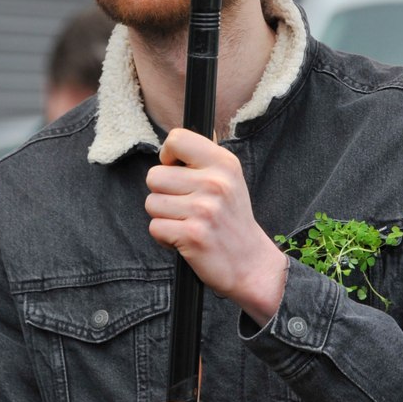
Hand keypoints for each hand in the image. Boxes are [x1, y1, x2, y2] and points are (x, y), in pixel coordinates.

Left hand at [145, 129, 288, 323]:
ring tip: (187, 222)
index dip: (168, 156)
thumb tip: (173, 141)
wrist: (251, 263)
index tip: (177, 170)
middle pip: (155, 175)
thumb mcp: (229, 179)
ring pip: (152, 203)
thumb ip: (203, 159)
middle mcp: (216, 182)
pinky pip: (155, 227)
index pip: (177, 139)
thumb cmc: (232, 219)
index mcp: (224, 163)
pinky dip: (164, 237)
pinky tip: (185, 238)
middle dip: (162, 193)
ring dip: (163, 216)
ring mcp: (204, 209)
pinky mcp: (192, 235)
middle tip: (184, 204)